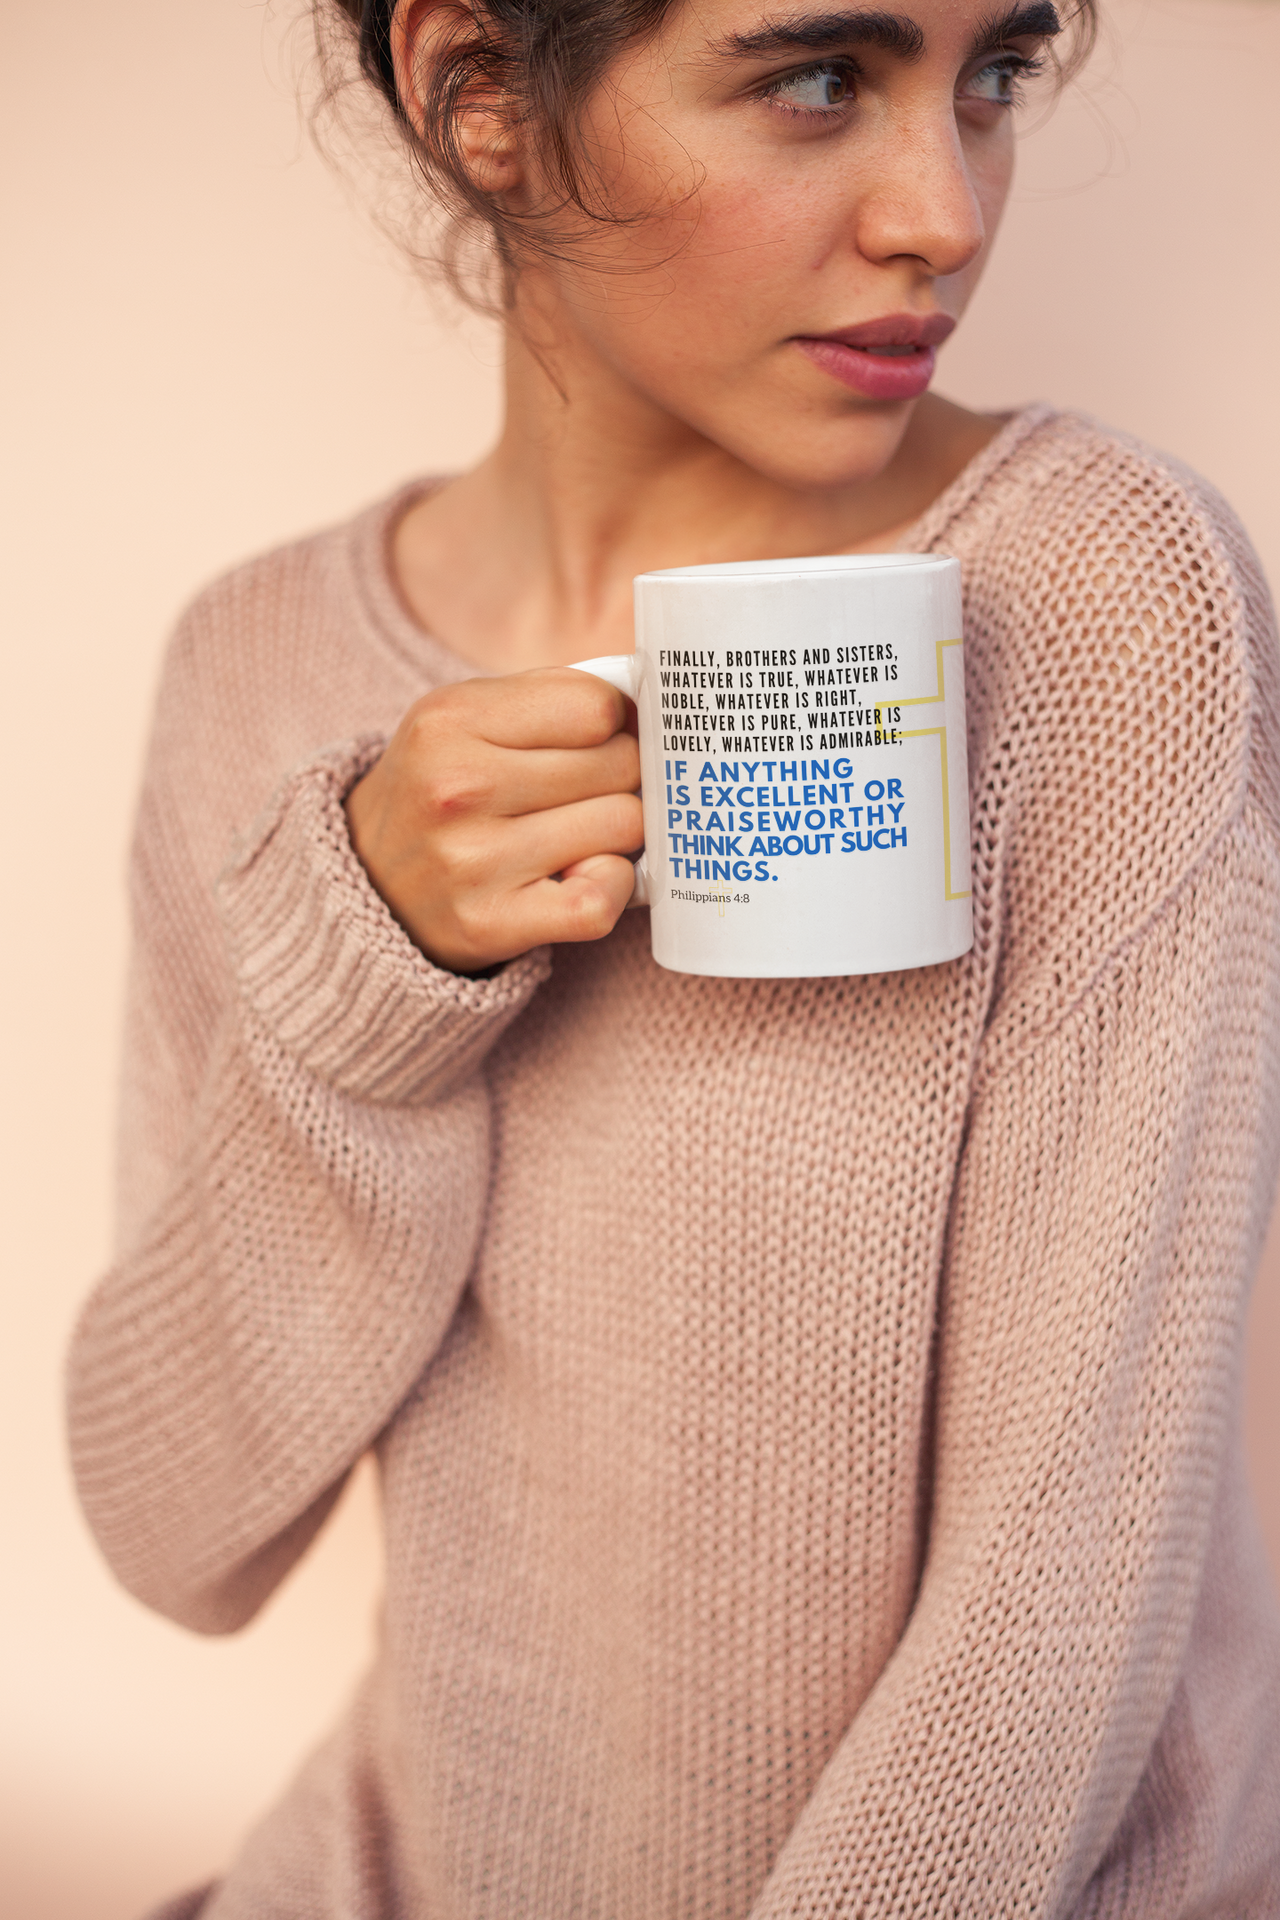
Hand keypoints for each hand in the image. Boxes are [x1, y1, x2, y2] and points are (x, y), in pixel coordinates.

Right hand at [345, 668, 642, 973]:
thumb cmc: (442, 790)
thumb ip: (552, 697)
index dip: (613, 723)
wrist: (367, 881)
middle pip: (619, 766)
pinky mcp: (490, 923)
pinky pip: (601, 900)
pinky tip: (586, 875)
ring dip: (617, 833)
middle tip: (589, 792)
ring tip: (579, 833)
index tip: (597, 742)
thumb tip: (649, 707)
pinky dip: (612, 887)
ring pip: (622, 826)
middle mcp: (457, 787)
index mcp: (451, 719)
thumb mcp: (467, 718)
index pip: (597, 707)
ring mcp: (472, 860)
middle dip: (621, 777)